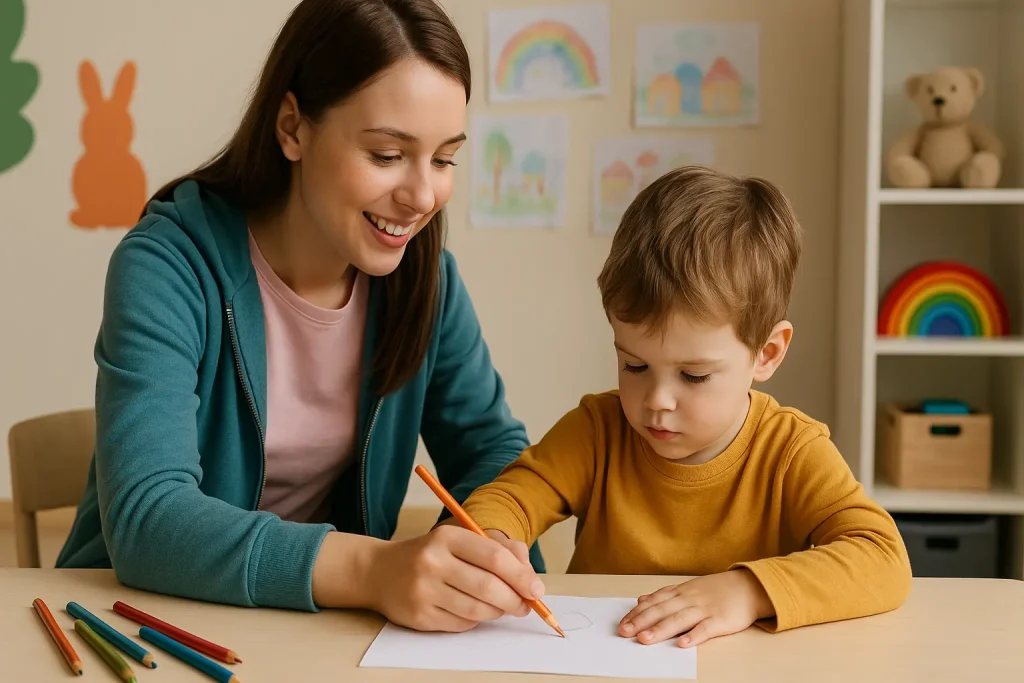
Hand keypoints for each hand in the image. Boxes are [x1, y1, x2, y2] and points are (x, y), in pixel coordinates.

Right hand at [365, 524, 543, 632]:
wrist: (380, 571)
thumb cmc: (432, 554)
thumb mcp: (462, 539)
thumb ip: (501, 549)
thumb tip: (530, 578)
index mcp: (447, 537)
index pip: (494, 557)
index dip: (521, 576)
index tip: (537, 589)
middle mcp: (432, 562)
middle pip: (488, 587)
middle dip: (515, 600)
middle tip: (525, 605)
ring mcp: (423, 591)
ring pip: (477, 610)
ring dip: (497, 612)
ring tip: (501, 607)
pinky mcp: (419, 616)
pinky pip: (461, 624)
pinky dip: (475, 620)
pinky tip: (473, 611)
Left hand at [618, 570, 773, 647]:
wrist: (748, 587)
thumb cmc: (716, 590)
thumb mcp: (687, 588)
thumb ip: (665, 595)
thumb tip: (641, 600)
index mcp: (680, 592)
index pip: (654, 602)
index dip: (637, 613)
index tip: (622, 623)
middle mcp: (689, 599)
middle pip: (662, 610)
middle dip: (642, 621)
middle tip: (625, 632)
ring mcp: (705, 609)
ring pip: (679, 619)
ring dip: (661, 629)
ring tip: (645, 638)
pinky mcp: (720, 620)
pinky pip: (706, 629)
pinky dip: (694, 636)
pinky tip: (682, 643)